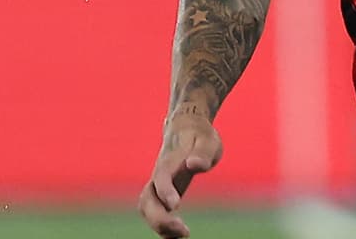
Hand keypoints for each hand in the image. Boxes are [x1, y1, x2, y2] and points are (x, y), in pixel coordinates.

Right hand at [138, 108, 223, 236]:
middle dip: (159, 219)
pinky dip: (162, 226)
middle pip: (147, 200)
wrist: (186, 128)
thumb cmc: (200, 135)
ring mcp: (157, 184)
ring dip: (158, 224)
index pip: (161, 178)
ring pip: (146, 207)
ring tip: (182, 234)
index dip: (165, 191)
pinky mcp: (162, 193)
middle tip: (185, 231)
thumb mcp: (208, 141)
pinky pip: (154, 211)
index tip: (175, 205)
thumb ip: (203, 153)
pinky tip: (178, 234)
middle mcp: (159, 175)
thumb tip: (194, 165)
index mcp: (170, 161)